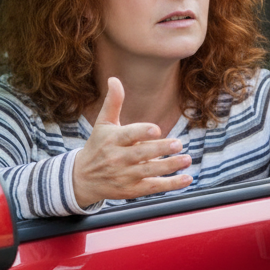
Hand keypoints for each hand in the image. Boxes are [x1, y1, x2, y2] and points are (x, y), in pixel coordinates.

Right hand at [72, 77, 191, 208]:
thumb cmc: (98, 146)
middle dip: (160, 149)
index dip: (142, 132)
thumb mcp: (103, 124)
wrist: (82, 178)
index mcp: (112, 140)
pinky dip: (171, 185)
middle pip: (141, 154)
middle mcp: (117, 158)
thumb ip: (113, 102)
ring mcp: (124, 176)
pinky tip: (186, 178)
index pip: (128, 135)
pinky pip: (153, 188)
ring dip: (169, 166)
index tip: (156, 130)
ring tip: (186, 159)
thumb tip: (114, 79)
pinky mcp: (131, 190)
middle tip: (178, 144)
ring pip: (149, 172)